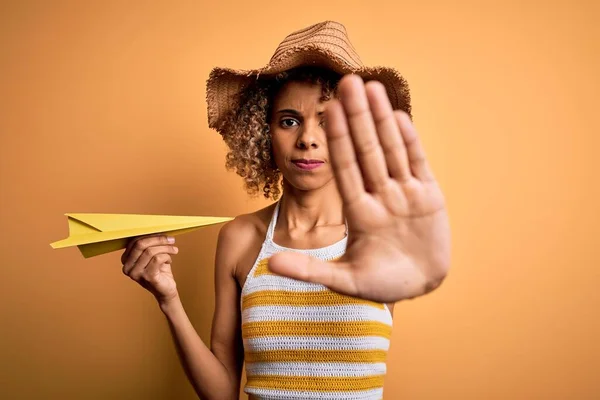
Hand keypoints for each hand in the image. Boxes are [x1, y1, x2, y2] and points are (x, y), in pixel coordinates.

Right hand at [121, 234, 179, 304]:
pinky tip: (169, 260)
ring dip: (166, 248)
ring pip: (150, 251)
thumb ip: (150, 244)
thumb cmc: (160, 271)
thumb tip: (157, 227)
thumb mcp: (153, 255)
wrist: (166, 290)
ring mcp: (136, 274)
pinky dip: (167, 256)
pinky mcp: (147, 277)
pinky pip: (157, 259)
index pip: (134, 241)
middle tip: (171, 240)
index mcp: (126, 260)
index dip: (150, 235)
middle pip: (141, 244)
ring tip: (174, 250)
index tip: (164, 234)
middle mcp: (127, 267)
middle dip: (158, 239)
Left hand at [268, 74, 450, 302]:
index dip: (338, 138)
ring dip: (381, 119)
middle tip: (347, 81)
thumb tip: (270, 265)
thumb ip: (310, 271)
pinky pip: (418, 163)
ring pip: (392, 149)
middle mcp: (380, 196)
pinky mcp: (430, 196)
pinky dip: (410, 142)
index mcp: (359, 213)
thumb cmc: (382, 284)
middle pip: (366, 150)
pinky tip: (398, 117)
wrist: (421, 286)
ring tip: (372, 87)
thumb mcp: (345, 281)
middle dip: (357, 117)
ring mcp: (405, 194)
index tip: (329, 109)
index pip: (345, 168)